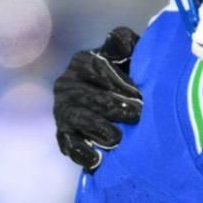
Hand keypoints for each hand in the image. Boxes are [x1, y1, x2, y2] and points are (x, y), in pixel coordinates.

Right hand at [54, 26, 142, 171]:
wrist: (120, 113)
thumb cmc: (130, 79)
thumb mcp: (132, 58)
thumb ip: (128, 45)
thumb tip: (123, 43)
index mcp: (84, 61)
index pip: (96, 65)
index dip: (118, 78)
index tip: (139, 91)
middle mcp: (68, 83)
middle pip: (89, 94)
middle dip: (114, 105)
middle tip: (138, 115)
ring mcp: (63, 109)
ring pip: (78, 117)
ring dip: (98, 128)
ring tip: (118, 137)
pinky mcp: (63, 133)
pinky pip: (68, 142)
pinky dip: (82, 151)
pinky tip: (97, 158)